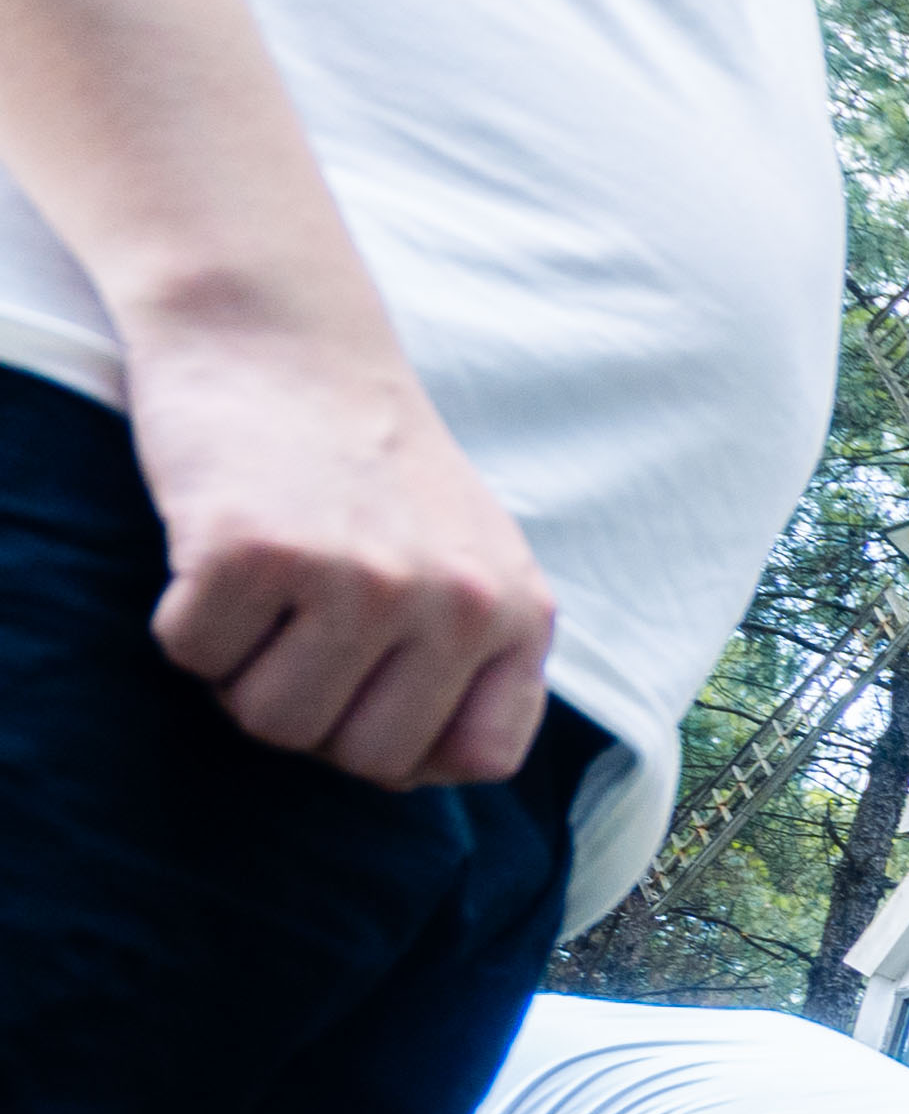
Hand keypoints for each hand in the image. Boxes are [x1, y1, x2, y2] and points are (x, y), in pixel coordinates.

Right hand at [122, 320, 553, 786]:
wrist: (282, 337)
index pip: (480, 760)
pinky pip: (192, 656)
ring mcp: (358, 579)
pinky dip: (185, 619)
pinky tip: (214, 550)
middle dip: (311, 711)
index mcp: (518, 612)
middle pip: (361, 758)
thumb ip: (476, 661)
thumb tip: (421, 775)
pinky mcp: (255, 554)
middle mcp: (453, 603)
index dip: (405, 743)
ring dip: (241, 670)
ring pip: (271, 722)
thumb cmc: (369, 464)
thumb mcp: (473, 558)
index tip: (367, 687)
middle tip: (296, 628)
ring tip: (265, 587)